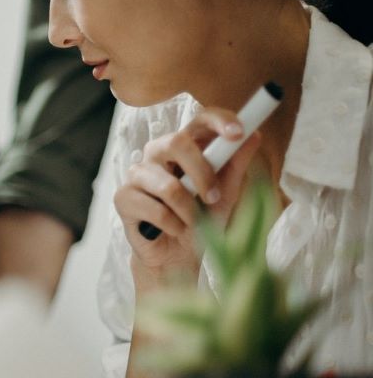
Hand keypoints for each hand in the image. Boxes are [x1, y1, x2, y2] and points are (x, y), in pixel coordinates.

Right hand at [114, 107, 261, 285]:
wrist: (177, 256)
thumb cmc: (201, 221)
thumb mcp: (226, 194)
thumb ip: (236, 166)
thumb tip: (254, 135)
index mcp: (183, 147)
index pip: (198, 120)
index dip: (218, 120)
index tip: (239, 133)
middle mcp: (157, 154)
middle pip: (176, 142)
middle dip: (202, 173)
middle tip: (214, 197)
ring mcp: (137, 174)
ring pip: (168, 185)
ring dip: (189, 211)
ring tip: (193, 223)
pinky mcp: (123, 198)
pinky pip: (155, 210)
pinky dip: (172, 225)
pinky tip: (173, 230)